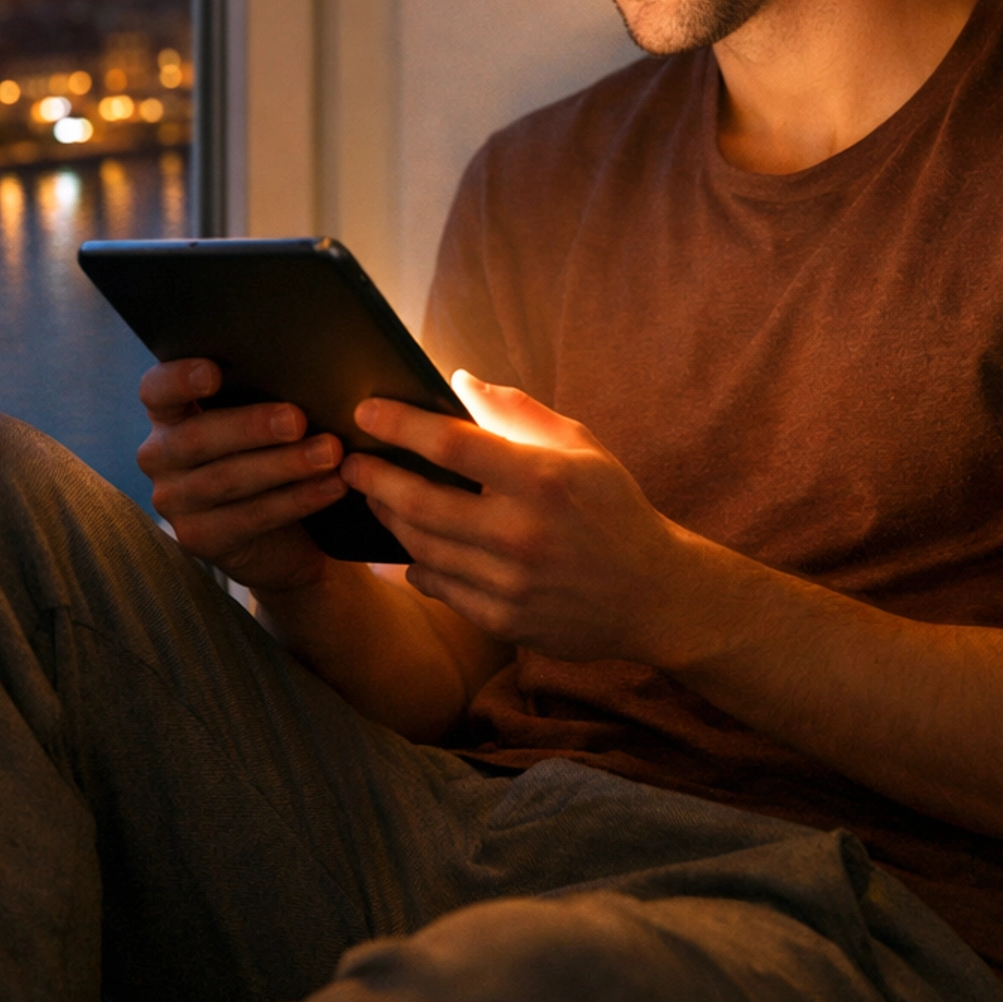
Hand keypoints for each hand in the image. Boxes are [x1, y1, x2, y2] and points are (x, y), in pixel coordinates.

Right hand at [136, 358, 347, 593]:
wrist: (280, 532)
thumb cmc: (267, 451)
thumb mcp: (256, 420)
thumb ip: (262, 393)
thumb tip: (307, 371)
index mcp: (168, 414)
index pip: (156, 390)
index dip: (178, 379)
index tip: (214, 373)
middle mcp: (160, 456)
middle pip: (197, 438)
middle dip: (251, 427)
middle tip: (298, 421)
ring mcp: (174, 501)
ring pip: (227, 479)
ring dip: (284, 464)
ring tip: (330, 453)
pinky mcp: (200, 538)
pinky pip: (251, 516)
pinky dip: (297, 499)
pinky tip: (332, 485)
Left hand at [341, 374, 698, 661]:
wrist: (652, 593)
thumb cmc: (612, 507)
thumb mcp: (579, 445)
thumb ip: (516, 412)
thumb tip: (458, 381)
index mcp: (542, 478)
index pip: (452, 445)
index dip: (400, 424)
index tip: (366, 410)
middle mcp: (522, 532)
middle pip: (422, 503)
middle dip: (375, 478)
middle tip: (350, 462)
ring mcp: (510, 583)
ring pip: (423, 549)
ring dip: (390, 519)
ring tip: (375, 496)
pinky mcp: (504, 620)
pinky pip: (440, 588)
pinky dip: (418, 565)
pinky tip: (411, 547)